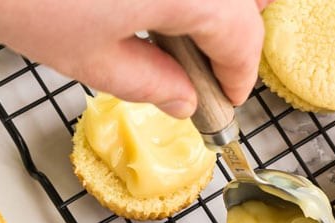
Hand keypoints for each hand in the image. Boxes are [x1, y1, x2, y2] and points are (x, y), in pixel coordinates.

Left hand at [0, 0, 270, 117]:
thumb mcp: (90, 59)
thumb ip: (151, 82)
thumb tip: (183, 98)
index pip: (244, 37)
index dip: (237, 77)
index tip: (220, 101)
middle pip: (236, 0)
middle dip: (225, 37)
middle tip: (195, 73)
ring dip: (202, 10)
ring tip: (165, 39)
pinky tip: (138, 8)